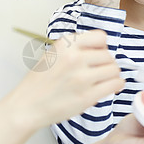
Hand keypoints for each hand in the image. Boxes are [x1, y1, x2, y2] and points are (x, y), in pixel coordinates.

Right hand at [9, 30, 124, 128]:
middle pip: (108, 55)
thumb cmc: (39, 82)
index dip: (101, 46)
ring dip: (111, 75)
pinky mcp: (87, 96)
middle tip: (98, 70)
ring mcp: (82, 77)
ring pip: (114, 69)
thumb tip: (100, 48)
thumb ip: (75, 48)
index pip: (100, 37)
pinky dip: (116, 85)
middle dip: (106, 63)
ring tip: (102, 79)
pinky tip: (108, 87)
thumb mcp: (53, 54)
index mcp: (66, 44)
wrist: (27, 105)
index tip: (98, 53)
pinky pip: (115, 84)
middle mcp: (74, 58)